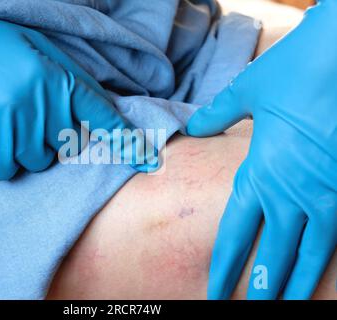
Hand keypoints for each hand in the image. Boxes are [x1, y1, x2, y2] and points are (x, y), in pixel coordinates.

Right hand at [0, 6, 151, 179]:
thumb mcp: (35, 48)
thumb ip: (68, 78)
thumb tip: (98, 107)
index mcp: (54, 80)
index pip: (101, 118)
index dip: (126, 141)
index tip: (147, 158)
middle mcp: (35, 106)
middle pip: (63, 147)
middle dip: (51, 136)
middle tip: (28, 113)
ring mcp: (4, 127)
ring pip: (32, 162)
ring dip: (21, 147)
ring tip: (1, 118)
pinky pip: (1, 169)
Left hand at [187, 0, 336, 298]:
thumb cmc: (295, 70)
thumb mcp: (247, 92)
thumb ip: (217, 114)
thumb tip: (194, 125)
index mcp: (260, 174)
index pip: (236, 234)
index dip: (225, 266)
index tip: (216, 290)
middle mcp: (291, 193)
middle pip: (271, 254)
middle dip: (260, 286)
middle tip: (247, 310)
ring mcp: (326, 195)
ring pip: (308, 254)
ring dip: (294, 284)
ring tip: (282, 306)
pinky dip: (329, 261)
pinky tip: (322, 279)